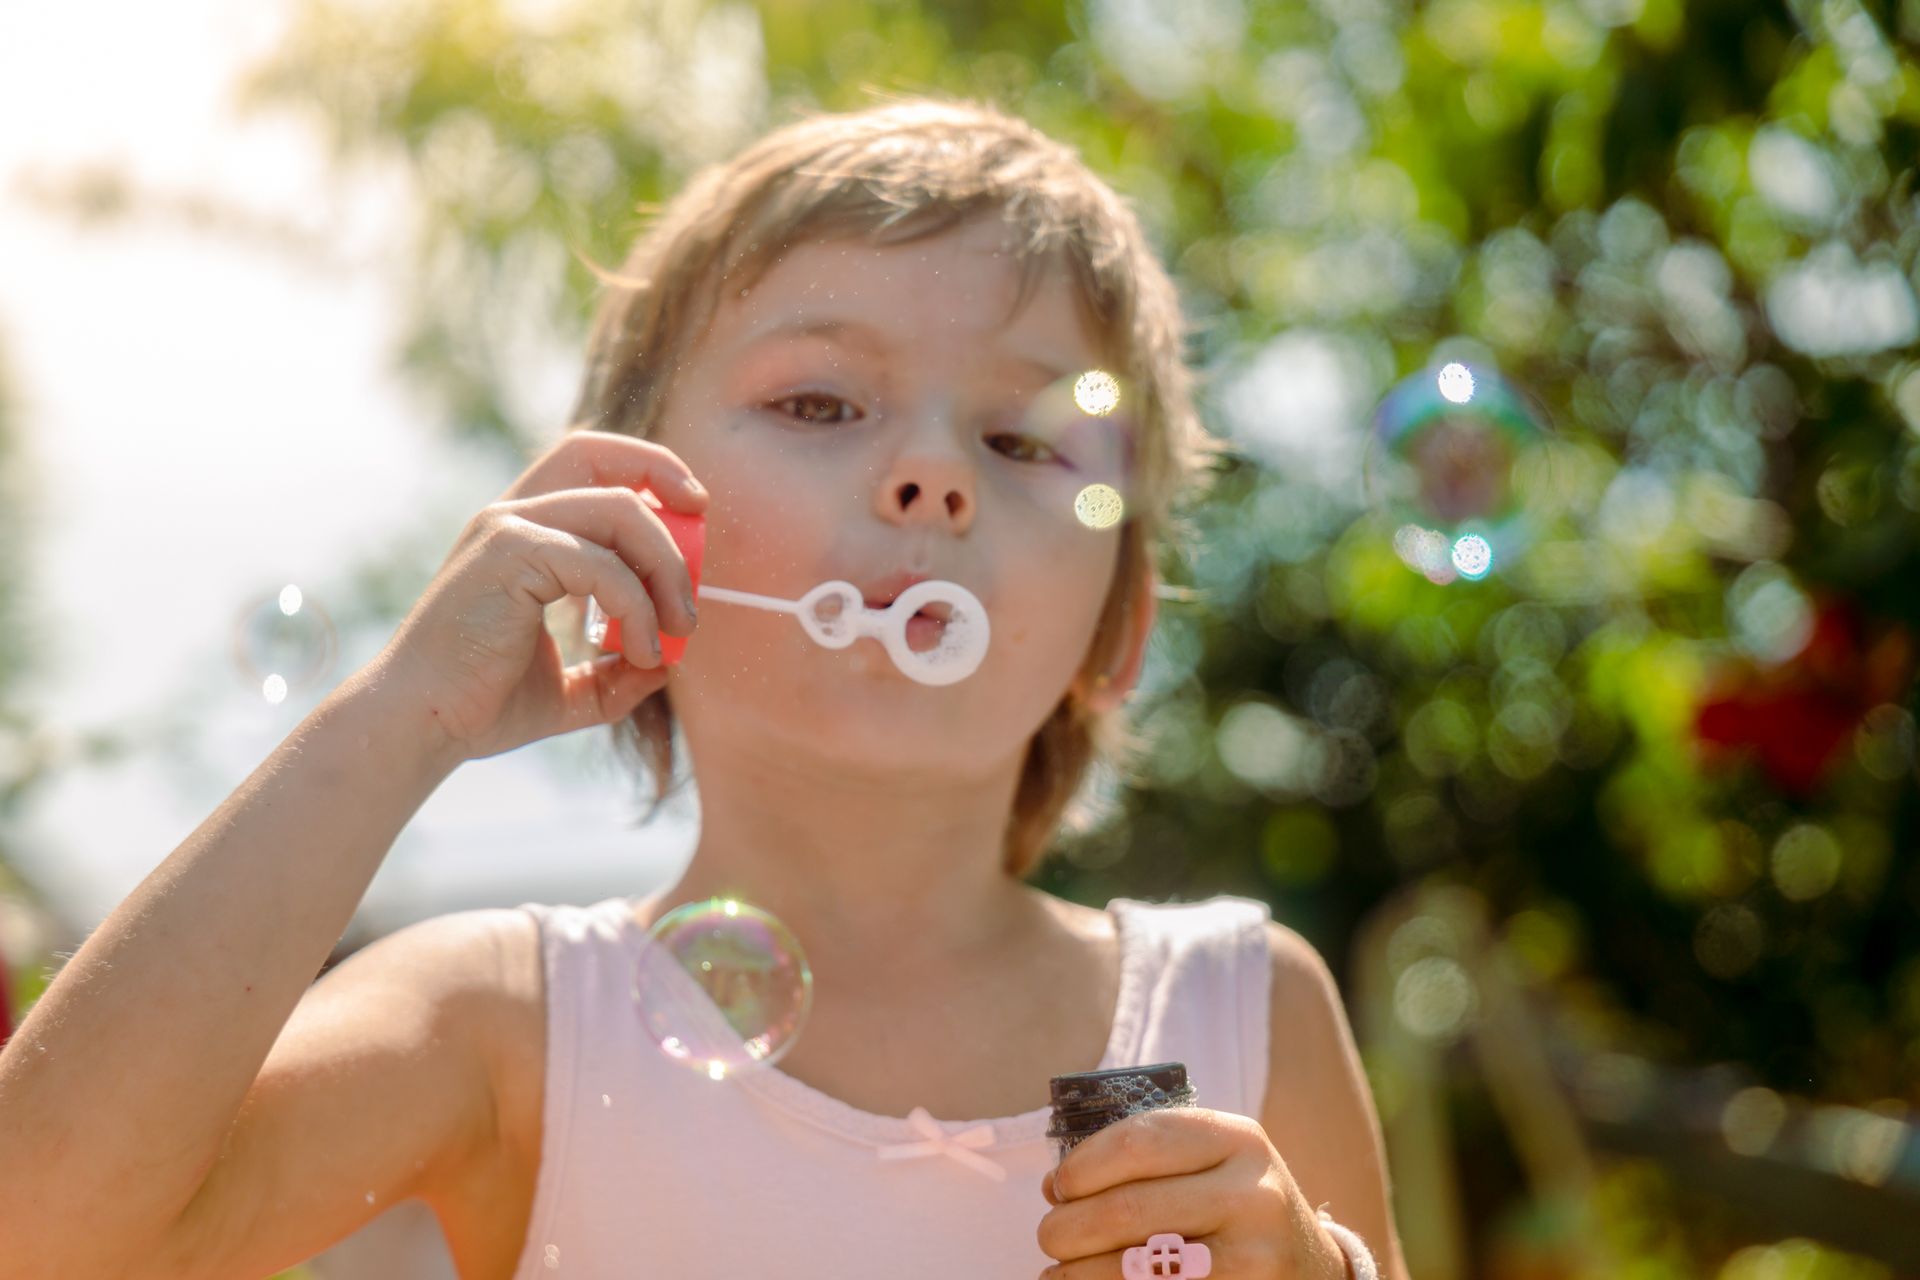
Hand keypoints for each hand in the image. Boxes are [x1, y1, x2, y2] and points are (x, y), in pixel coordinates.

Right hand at [371, 430, 707, 762]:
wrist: (424, 726)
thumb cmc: (483, 705)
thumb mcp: (569, 689)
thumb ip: (615, 672)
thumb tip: (667, 665)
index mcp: (524, 531)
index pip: (592, 459)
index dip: (650, 468)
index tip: (695, 510)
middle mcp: (511, 514)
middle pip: (609, 467)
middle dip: (670, 508)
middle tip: (694, 591)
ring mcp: (506, 527)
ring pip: (619, 510)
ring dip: (666, 571)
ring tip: (676, 634)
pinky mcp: (506, 552)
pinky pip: (600, 562)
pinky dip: (637, 605)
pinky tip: (641, 652)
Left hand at [1037, 1108, 1347, 1278]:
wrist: (1313, 1268)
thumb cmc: (1236, 1208)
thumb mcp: (1212, 1164)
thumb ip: (1144, 1162)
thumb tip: (1056, 1188)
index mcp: (1237, 1140)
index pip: (1138, 1143)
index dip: (1082, 1167)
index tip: (1058, 1187)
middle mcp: (1252, 1195)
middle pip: (1127, 1210)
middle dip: (1067, 1228)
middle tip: (1050, 1237)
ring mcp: (1253, 1258)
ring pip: (1135, 1269)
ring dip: (1077, 1274)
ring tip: (1058, 1272)